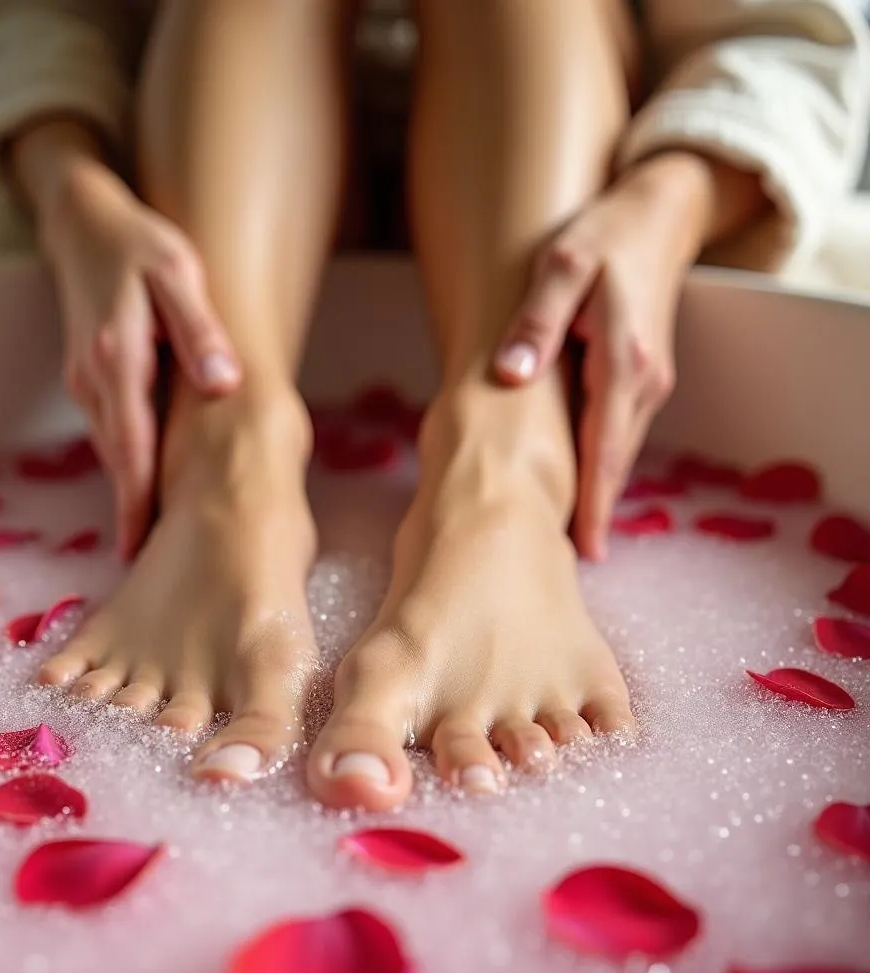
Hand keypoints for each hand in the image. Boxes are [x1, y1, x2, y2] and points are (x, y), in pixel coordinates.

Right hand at [41, 161, 240, 558]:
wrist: (85, 224)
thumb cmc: (140, 245)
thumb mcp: (178, 273)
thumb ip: (199, 329)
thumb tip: (222, 383)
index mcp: (118, 357)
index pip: (131, 444)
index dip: (137, 500)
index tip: (142, 547)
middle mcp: (94, 379)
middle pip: (119, 460)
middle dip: (135, 513)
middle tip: (158, 566)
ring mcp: (87, 382)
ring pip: (114, 450)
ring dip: (133, 494)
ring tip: (160, 542)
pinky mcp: (90, 380)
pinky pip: (114, 433)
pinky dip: (130, 465)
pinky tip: (153, 488)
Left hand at [492, 155, 708, 560]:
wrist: (659, 215)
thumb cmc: (605, 236)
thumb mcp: (561, 265)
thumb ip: (536, 321)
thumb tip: (510, 375)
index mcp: (624, 361)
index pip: (605, 448)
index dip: (594, 504)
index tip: (584, 552)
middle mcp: (644, 382)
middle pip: (613, 462)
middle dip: (591, 512)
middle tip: (560, 561)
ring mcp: (648, 383)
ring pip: (616, 452)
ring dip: (594, 493)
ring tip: (561, 537)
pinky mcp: (642, 379)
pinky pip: (616, 433)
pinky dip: (598, 463)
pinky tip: (574, 484)